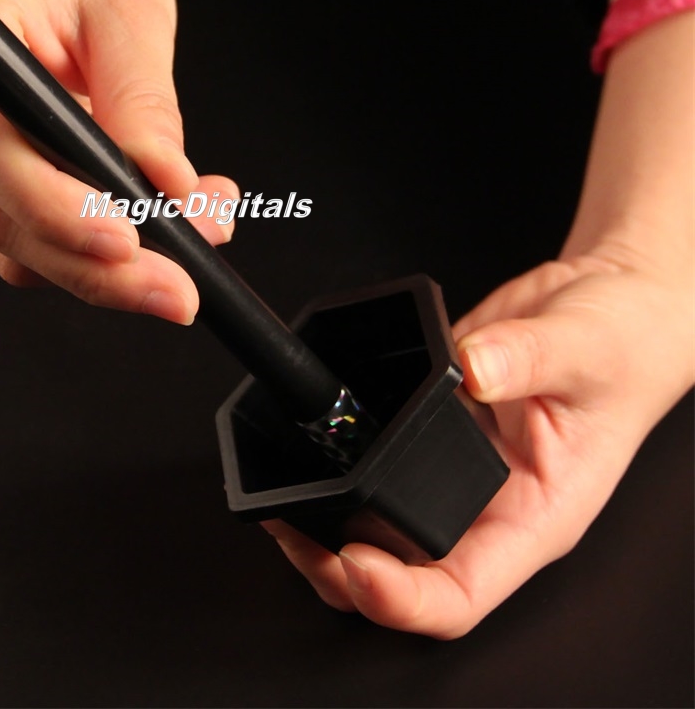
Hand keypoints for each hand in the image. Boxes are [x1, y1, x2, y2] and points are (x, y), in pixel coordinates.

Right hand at [0, 0, 236, 323]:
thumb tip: (169, 190)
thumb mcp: (131, 5)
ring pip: (11, 238)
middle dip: (95, 268)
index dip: (55, 207)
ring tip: (192, 243)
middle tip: (180, 291)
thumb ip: (144, 102)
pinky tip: (157, 225)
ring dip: (102, 266)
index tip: (131, 241)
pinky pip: (24, 227)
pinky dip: (89, 244)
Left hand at [266, 248, 692, 636]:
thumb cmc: (619, 346)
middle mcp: (485, 507)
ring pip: (375, 529)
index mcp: (533, 517)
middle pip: (401, 575)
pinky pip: (371, 466)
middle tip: (294, 535)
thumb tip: (472, 369)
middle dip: (338, 570)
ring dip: (324, 527)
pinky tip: (311, 448)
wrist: (603, 306)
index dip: (402, 598)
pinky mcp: (426, 434)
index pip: (461, 592)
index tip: (356, 565)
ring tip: (285, 503)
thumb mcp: (586, 348)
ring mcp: (451, 475)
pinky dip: (333, 468)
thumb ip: (527, 357)